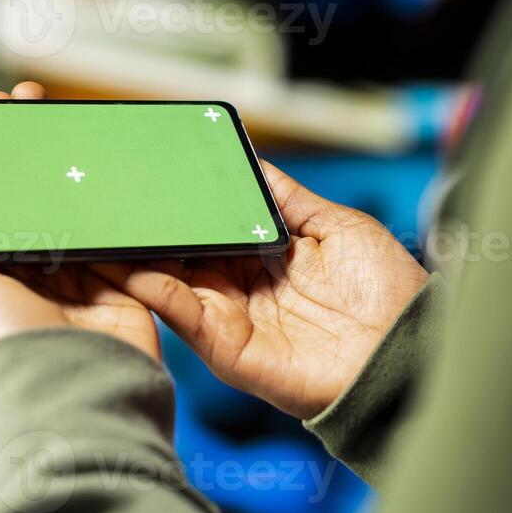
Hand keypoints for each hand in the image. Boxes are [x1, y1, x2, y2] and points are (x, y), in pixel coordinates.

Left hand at [0, 81, 160, 388]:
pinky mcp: (112, 284)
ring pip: (65, 210)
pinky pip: (110, 231)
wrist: (70, 385)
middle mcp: (16, 283)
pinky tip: (100, 164)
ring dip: (64, 168)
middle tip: (22, 106)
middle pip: (19, 203)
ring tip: (59, 119)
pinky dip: (106, 201)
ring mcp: (67, 282)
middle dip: (20, 156)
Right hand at [99, 163, 428, 418]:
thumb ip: (287, 199)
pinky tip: (133, 265)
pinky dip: (154, 290)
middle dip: (148, 228)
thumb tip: (253, 161)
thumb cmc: (387, 289)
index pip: (211, 226)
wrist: (407, 347)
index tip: (150, 176)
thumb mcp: (337, 225)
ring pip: (170, 281)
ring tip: (104, 227)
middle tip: (111, 198)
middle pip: (182, 253)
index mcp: (266, 257)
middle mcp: (243, 288)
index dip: (183, 205)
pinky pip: (184, 316)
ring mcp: (233, 319)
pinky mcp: (230, 350)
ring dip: (137, 256)